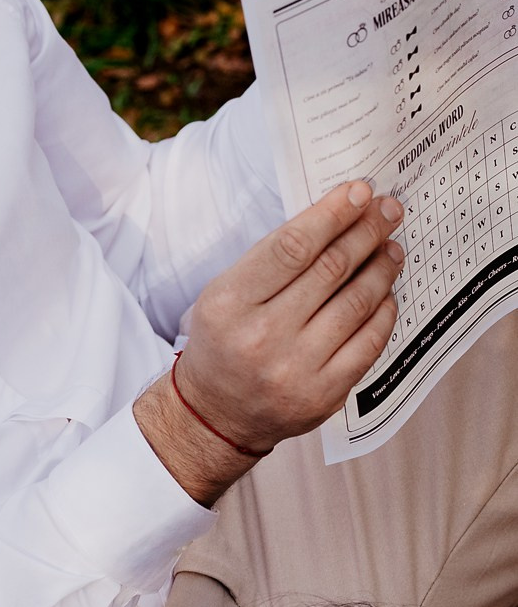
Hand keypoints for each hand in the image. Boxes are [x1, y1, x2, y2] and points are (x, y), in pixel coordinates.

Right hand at [134, 179, 401, 503]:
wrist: (216, 414)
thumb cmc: (224, 343)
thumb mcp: (225, 294)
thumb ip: (272, 261)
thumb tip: (337, 218)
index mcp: (230, 304)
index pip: (292, 247)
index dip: (332, 214)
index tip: (359, 192)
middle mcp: (262, 336)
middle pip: (330, 269)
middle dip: (366, 231)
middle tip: (387, 210)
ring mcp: (296, 369)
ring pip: (357, 302)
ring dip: (381, 267)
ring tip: (391, 247)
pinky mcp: (323, 395)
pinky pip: (369, 342)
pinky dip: (384, 311)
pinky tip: (386, 293)